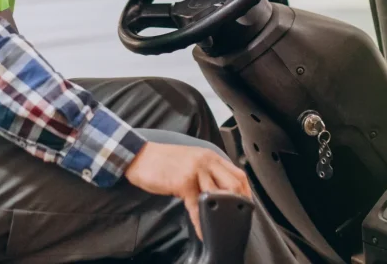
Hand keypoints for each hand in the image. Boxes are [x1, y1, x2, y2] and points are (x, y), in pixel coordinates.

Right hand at [124, 141, 251, 239]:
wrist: (139, 156)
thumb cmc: (162, 160)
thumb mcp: (190, 159)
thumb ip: (205, 170)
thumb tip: (218, 190)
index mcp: (209, 155)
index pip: (237, 173)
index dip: (246, 192)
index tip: (247, 205)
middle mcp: (206, 161)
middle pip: (233, 184)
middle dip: (238, 204)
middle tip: (237, 219)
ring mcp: (195, 171)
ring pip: (218, 195)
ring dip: (220, 214)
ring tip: (221, 228)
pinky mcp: (183, 182)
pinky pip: (197, 206)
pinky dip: (201, 222)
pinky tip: (202, 231)